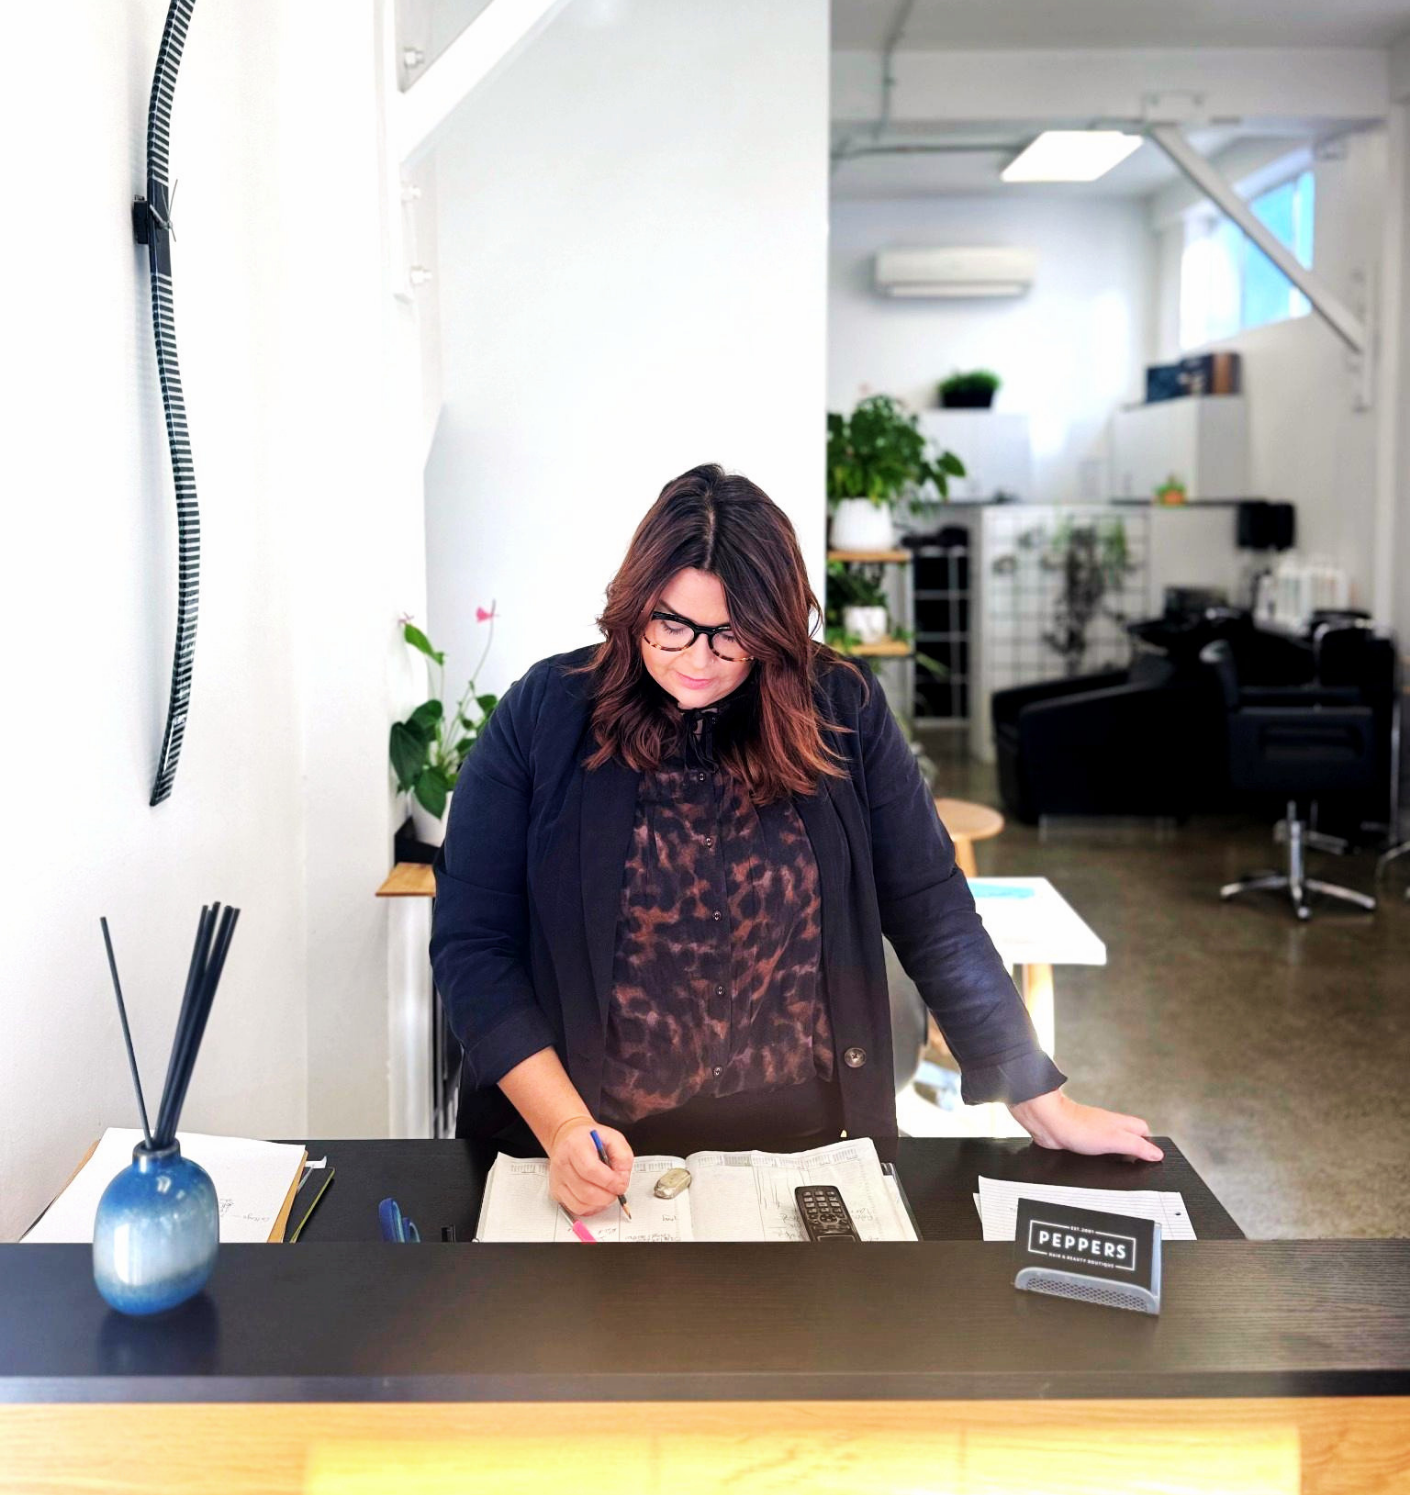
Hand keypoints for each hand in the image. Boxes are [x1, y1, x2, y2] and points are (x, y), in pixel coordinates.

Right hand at [547, 1117, 634, 1217]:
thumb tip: (622, 1179)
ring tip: (607, 1192)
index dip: (610, 1181)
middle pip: (586, 1192)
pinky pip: (576, 1208)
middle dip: (608, 1196)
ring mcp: (558, 1179)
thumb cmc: (590, 1138)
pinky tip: (597, 1198)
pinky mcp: (557, 1191)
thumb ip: (623, 1157)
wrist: (568, 1138)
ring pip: (581, 1204)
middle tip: (616, 1190)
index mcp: (576, 1145)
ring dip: (600, 1203)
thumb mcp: (613, 1138)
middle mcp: (563, 1163)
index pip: (591, 1170)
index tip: (621, 1184)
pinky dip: (591, 1208)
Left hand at [1008, 1088, 1163, 1162]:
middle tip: (1138, 1168)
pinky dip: (1101, 1160)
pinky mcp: (1082, 1142)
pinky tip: (1099, 1167)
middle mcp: (1110, 1127)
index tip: (1153, 1160)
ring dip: (1117, 1158)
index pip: (1145, 1133)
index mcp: (1122, 1124)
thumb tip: (1157, 1154)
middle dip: (1135, 1154)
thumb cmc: (1078, 1126)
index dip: (1150, 1146)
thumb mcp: (1115, 1140)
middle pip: (1130, 1139)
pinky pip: (1097, 1152)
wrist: (1050, 1125)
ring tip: (1121, 1171)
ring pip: (1113, 1146)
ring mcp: (1096, 1134)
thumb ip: (1137, 1146)